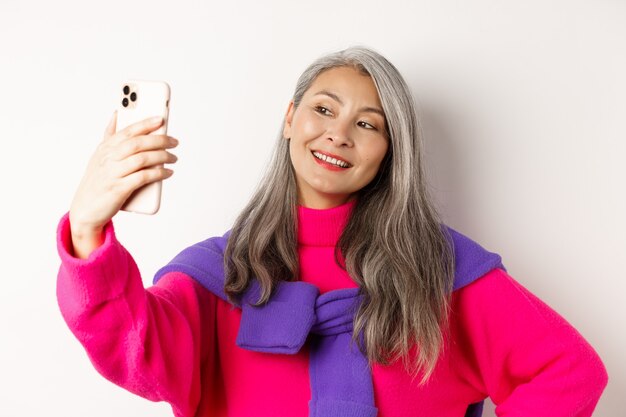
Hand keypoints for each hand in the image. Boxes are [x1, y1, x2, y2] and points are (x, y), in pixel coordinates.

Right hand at [69, 111, 178, 234]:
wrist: (85, 210)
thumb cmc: (97, 181)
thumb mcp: (99, 156)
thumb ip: (110, 136)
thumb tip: (117, 113)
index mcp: (105, 148)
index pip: (127, 131)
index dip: (145, 124)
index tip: (161, 119)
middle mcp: (108, 158)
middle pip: (138, 143)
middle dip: (159, 140)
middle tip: (174, 142)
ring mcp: (113, 174)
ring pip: (142, 159)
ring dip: (162, 157)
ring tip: (173, 158)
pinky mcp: (119, 189)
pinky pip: (143, 177)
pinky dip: (158, 174)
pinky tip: (168, 173)